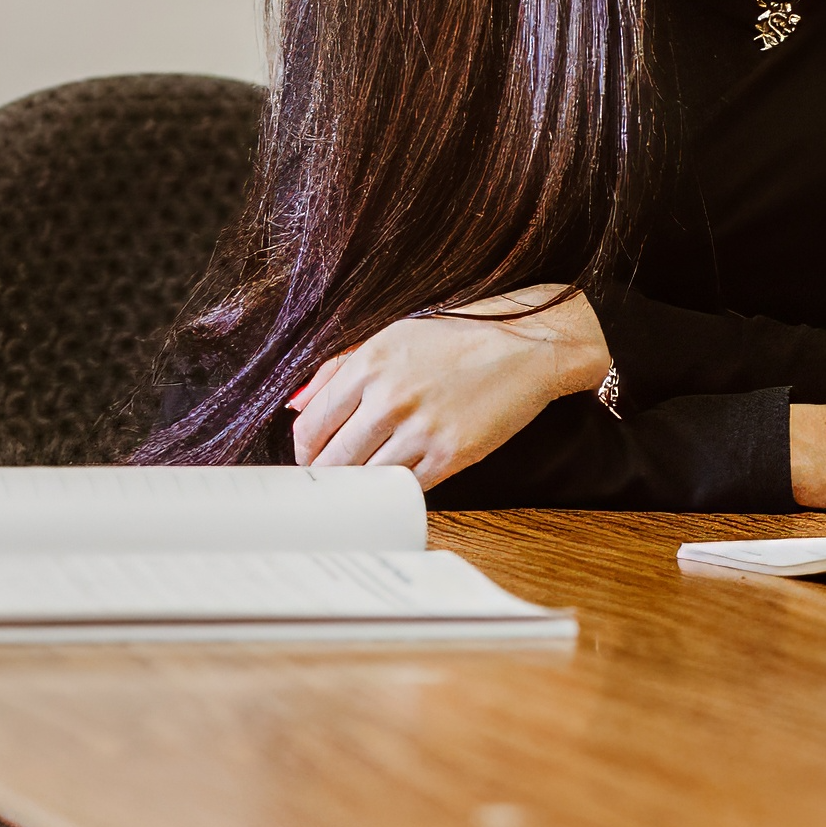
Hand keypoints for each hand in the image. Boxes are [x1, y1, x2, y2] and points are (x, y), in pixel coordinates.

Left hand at [290, 287, 606, 484]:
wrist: (527, 346)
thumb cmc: (459, 336)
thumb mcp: (392, 335)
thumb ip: (339, 369)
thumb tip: (297, 404)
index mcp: (369, 363)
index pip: (312, 425)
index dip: (306, 450)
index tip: (314, 457)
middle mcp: (390, 397)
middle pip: (333, 460)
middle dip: (329, 474)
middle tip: (335, 477)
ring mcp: (421, 429)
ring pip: (366, 479)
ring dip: (361, 486)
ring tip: (365, 482)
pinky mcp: (451, 454)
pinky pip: (406, 488)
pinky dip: (397, 491)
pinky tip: (398, 482)